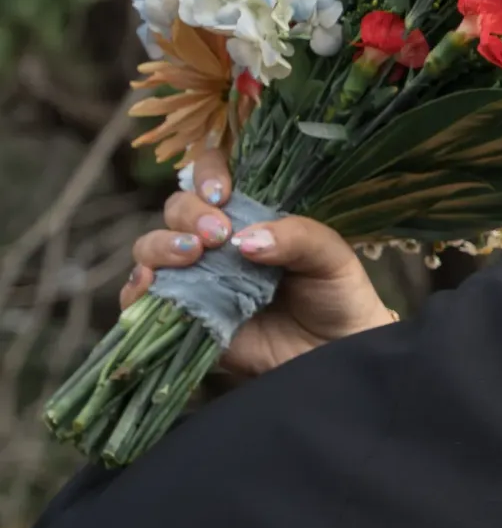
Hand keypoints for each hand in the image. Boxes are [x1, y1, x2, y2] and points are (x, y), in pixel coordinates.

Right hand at [121, 189, 393, 378]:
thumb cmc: (337, 295)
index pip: (211, 177)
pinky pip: (144, 300)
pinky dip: (137, 290)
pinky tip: (151, 285)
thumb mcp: (330, 256)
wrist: (338, 353)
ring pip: (152, 248)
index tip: (222, 193)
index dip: (207, 174)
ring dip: (161, 246)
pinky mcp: (186, 317)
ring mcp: (196, 278)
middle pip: (177, 209)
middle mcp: (215, 243)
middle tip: (217, 235)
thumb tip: (243, 240)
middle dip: (189, 215)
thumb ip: (295, 238)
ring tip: (192, 256)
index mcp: (248, 216)